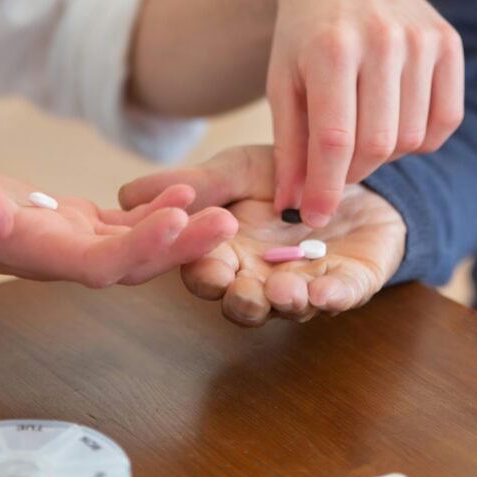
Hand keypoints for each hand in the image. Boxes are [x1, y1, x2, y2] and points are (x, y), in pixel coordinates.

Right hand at [0, 138, 236, 287]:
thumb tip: (0, 213)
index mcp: (28, 251)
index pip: (95, 264)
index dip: (139, 248)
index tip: (179, 221)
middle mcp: (57, 255)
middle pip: (129, 262)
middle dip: (179, 245)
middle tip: (227, 220)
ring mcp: (68, 242)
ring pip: (134, 247)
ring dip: (179, 231)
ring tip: (222, 206)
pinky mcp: (73, 223)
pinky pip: (123, 226)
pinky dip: (155, 213)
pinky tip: (185, 192)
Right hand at [120, 145, 406, 326]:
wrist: (351, 168)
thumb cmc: (287, 174)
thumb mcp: (238, 170)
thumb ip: (195, 185)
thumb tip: (125, 194)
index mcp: (229, 254)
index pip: (205, 274)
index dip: (202, 272)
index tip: (205, 262)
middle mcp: (263, 278)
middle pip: (242, 303)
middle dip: (241, 300)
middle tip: (241, 288)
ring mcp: (306, 284)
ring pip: (289, 308)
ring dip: (284, 304)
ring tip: (283, 291)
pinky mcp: (350, 282)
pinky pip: (342, 296)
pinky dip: (333, 297)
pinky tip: (325, 291)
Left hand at [265, 0, 463, 227]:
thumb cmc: (301, 37)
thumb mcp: (281, 86)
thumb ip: (289, 148)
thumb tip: (295, 208)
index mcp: (331, 48)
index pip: (335, 140)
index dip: (326, 188)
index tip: (314, 215)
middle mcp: (382, 39)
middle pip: (378, 143)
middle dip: (353, 172)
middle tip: (337, 169)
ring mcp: (421, 38)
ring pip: (413, 136)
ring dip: (386, 154)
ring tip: (362, 136)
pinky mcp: (448, 40)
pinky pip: (446, 119)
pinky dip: (422, 138)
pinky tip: (395, 123)